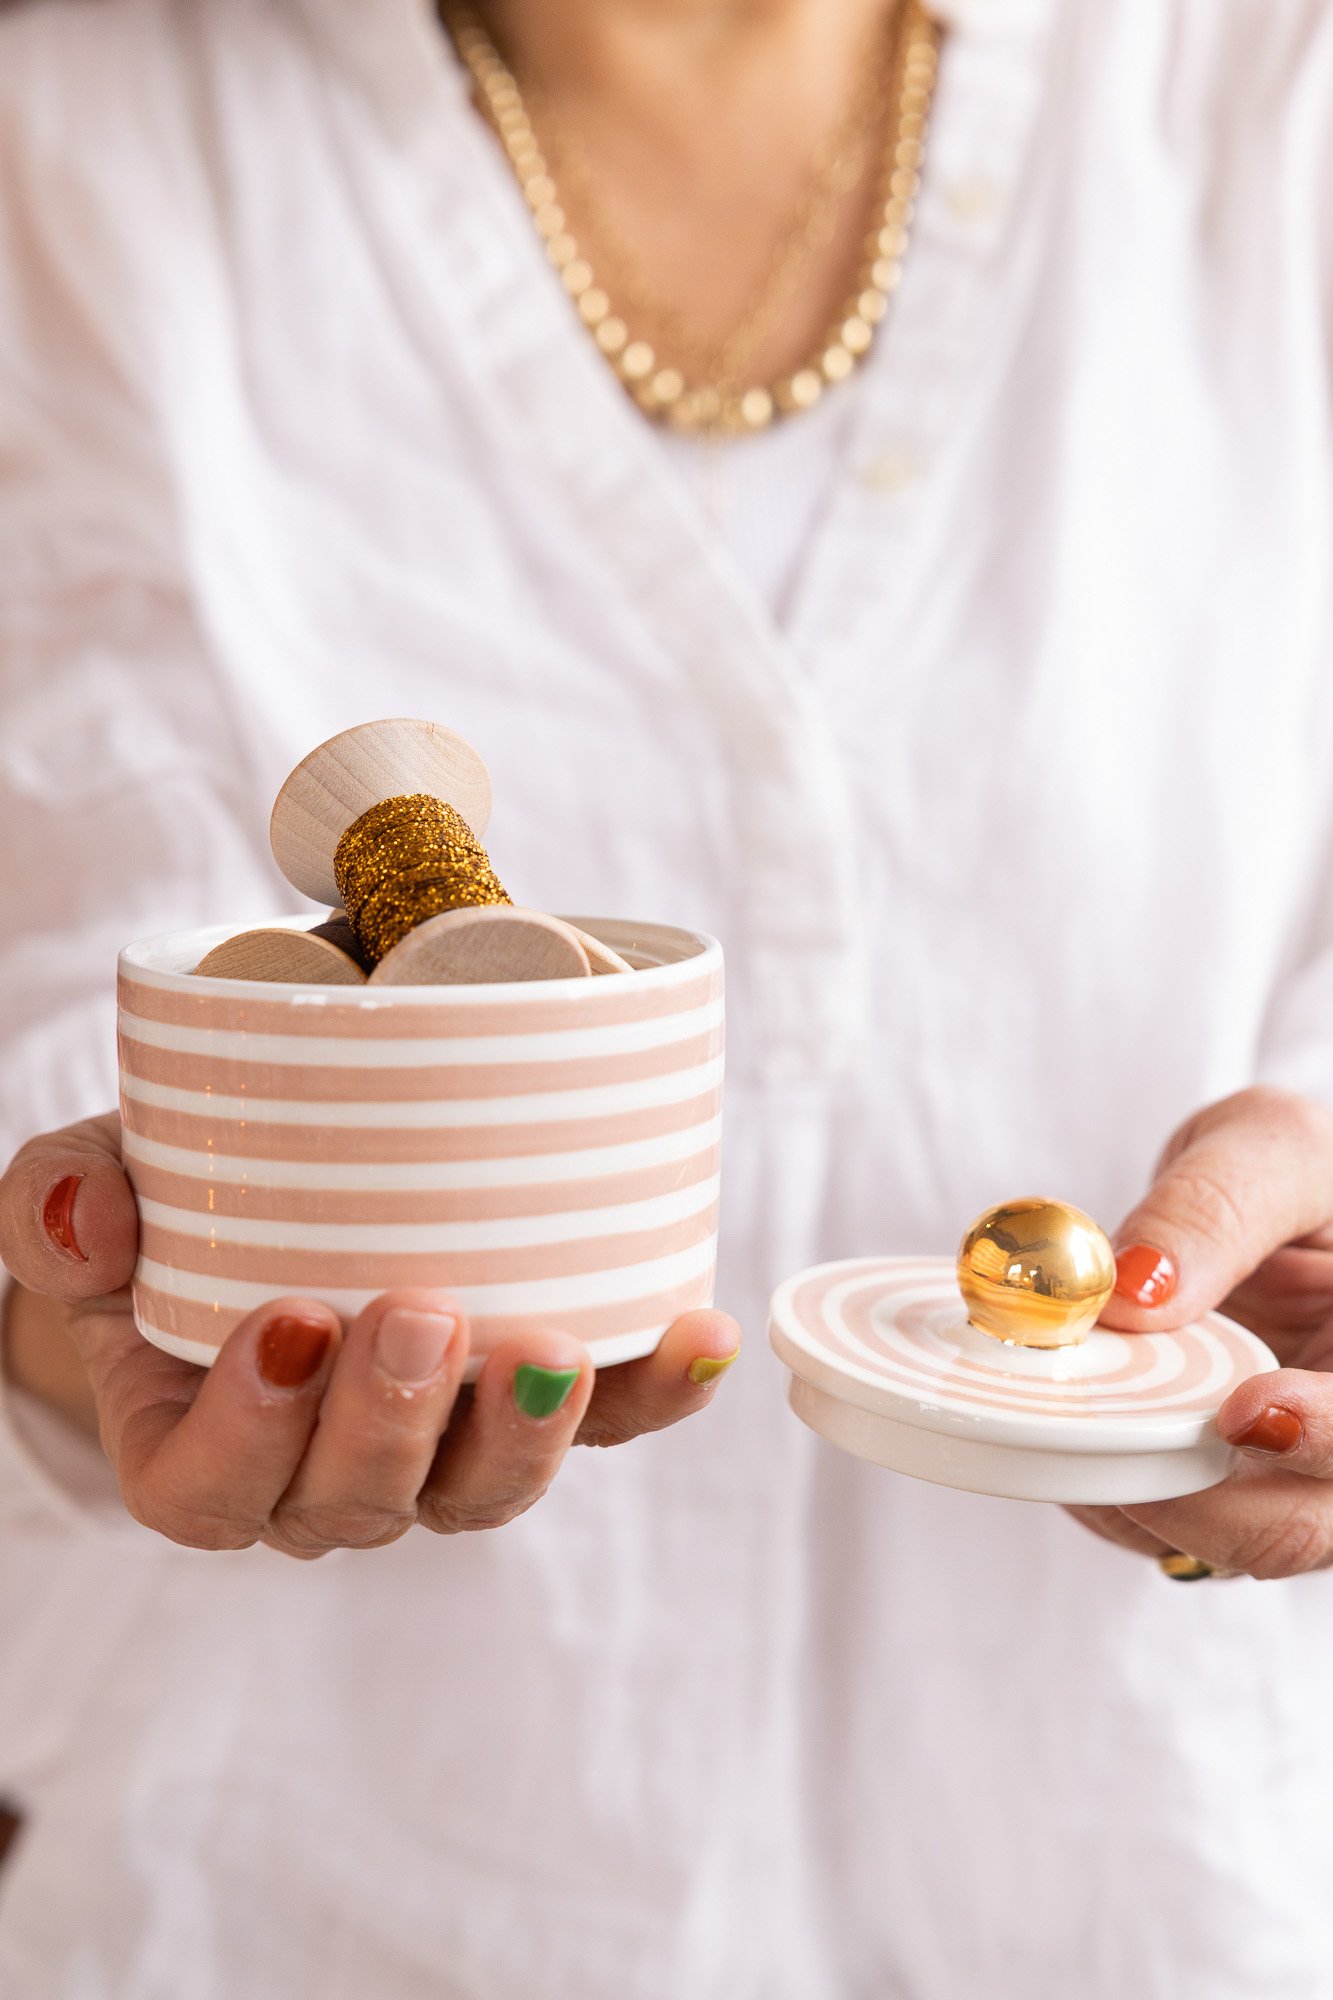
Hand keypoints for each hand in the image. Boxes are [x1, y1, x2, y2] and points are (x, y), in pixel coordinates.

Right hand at [0, 1113, 740, 1556]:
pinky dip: (657, 1388)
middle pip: (359, 1503)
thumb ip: (58, 1207)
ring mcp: (435, 1448)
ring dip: (523, 1434)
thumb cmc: (172, 1194)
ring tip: (548, 1347)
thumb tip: (91, 1229)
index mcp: (197, 1445)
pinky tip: (698, 1335)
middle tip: (419, 1311)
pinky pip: (604, 1424)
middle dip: (393, 1424)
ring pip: (481, 1490)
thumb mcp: (87, 1185)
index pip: (211, 1494)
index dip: (252, 1436)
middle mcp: (318, 1473)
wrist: (270, 1174)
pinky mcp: (528, 1400)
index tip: (288, 1323)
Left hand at [1068, 1087, 1332, 1578]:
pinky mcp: (1224, 1495)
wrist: (1262, 1206)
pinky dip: (1108, 1487)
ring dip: (1133, 1495)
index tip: (1243, 1412)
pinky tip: (1066, 1419)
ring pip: (1223, 1544)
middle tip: (1101, 1442)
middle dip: (1198, 1500)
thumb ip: (1212, 1210)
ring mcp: (1291, 1483)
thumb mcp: (1270, 1151)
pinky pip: (1168, 1527)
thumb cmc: (1296, 1176)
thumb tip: (1132, 1293)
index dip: (1321, 1438)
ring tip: (1067, 1414)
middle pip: (1299, 1528)